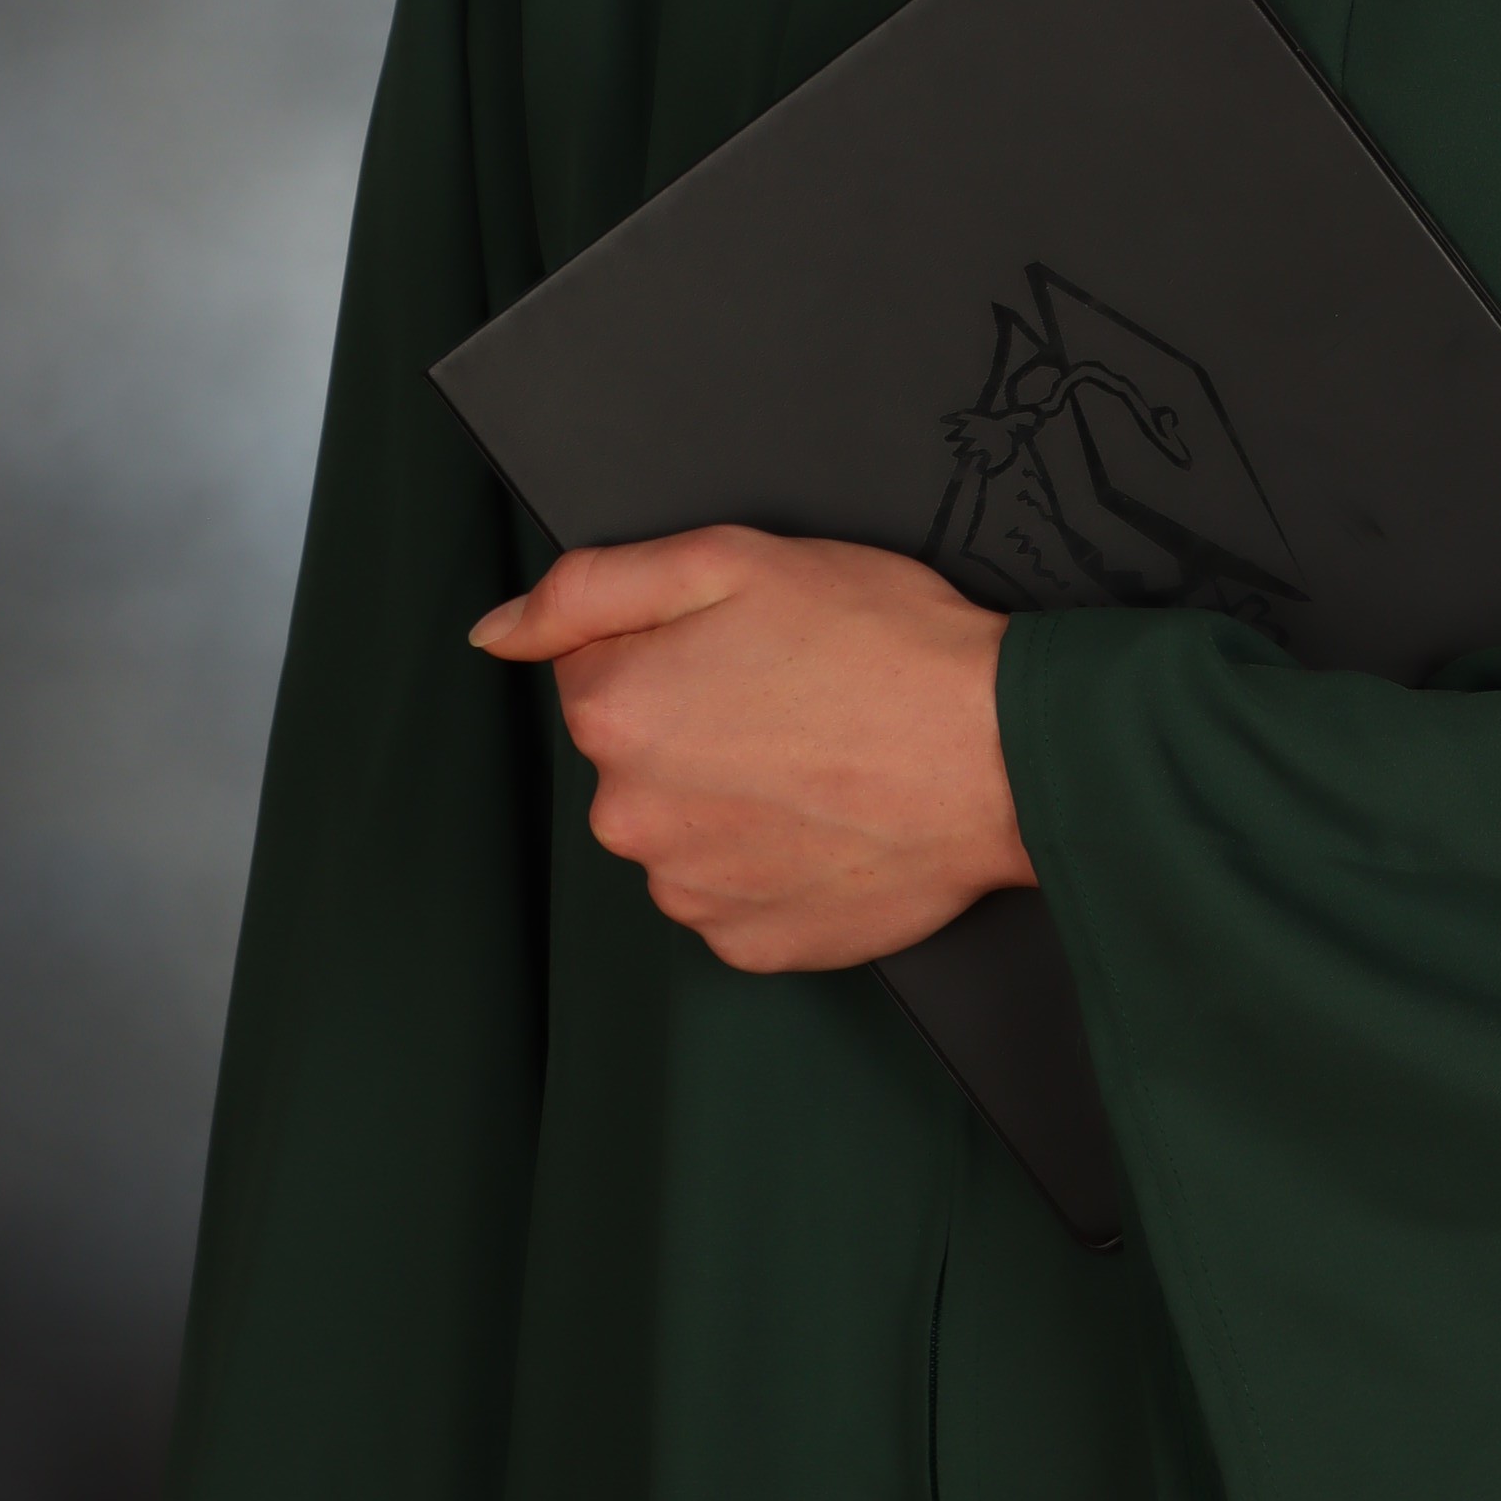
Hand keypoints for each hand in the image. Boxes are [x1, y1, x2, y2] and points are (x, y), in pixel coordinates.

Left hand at [473, 529, 1027, 967]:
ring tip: (821, 756)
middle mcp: (631, 817)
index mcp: (615, 713)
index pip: (595, 663)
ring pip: (682, 823)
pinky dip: (770, 857)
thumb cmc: (887, 646)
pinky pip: (733, 890)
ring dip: (730, 793)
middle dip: (695, 719)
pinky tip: (828, 816)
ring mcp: (690, 891)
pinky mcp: (750, 943)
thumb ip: (594, 586)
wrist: (1002, 755)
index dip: (673, 641)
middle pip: (635, 750)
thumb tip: (498, 630)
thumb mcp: (734, 558)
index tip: (745, 642)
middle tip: (793, 693)